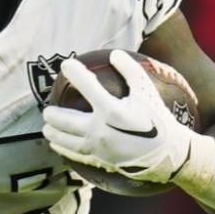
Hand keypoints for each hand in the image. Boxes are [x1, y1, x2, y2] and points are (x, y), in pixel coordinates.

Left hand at [41, 51, 197, 183]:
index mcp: (111, 110)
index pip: (86, 86)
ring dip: (53, 132)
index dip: (74, 72)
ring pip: (65, 139)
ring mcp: (98, 147)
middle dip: (52, 113)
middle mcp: (100, 129)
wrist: (167, 154)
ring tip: (47, 127)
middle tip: (46, 109)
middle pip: (65, 120)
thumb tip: (115, 54)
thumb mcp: (147, 92)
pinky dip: (63, 148)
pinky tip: (57, 144)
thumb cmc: (157, 120)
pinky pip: (74, 154)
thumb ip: (131, 70)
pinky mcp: (99, 160)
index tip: (65, 66)